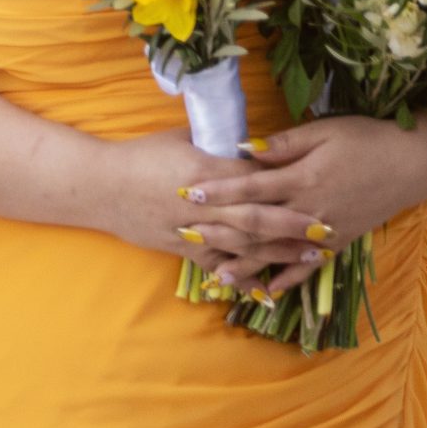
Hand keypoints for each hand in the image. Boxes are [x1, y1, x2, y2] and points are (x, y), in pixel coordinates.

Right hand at [93, 128, 322, 292]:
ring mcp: (192, 229)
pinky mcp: (182, 248)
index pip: (252, 179)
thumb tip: (249, 143)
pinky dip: (242, 278)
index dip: (285, 185)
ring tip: (312, 256)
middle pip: (255, 217)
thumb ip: (215, 142)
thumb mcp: (179, 137)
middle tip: (328, 230)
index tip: (317, 186)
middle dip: (294, 225)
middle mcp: (202, 204)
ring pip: (243, 244)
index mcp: (203, 169)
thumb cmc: (140, 155)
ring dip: (280, 252)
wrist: (99, 185)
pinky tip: (267, 290)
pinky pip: (217, 265)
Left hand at [183, 116, 426, 289]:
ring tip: (217, 275)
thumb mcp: (322, 132)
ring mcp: (326, 230)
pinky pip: (311, 266)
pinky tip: (270, 291)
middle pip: (258, 224)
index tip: (186, 193)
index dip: (218, 191)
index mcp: (302, 179)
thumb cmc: (365, 139)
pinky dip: (291, 279)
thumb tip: (244, 150)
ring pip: (279, 251)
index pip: (250, 187)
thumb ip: (283, 145)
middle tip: (186, 235)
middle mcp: (310, 210)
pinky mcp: (340, 241)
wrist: (413, 163)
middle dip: (220, 230)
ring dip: (248, 263)